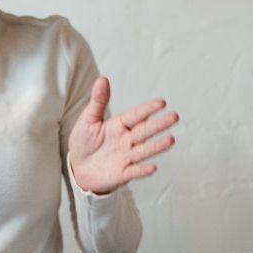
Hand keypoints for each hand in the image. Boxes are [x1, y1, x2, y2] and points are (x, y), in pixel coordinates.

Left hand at [68, 77, 178, 193]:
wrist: (77, 169)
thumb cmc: (84, 142)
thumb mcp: (88, 120)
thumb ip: (98, 101)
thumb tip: (103, 79)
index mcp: (120, 125)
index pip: (136, 115)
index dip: (147, 109)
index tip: (161, 103)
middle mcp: (127, 140)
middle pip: (145, 131)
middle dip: (159, 124)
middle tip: (174, 117)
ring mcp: (126, 157)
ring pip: (144, 151)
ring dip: (157, 146)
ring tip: (170, 140)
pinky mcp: (123, 174)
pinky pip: (134, 172)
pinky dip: (143, 171)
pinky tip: (152, 167)